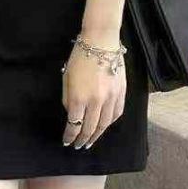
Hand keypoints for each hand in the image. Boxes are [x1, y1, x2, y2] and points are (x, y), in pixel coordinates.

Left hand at [61, 35, 125, 149]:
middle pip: (89, 128)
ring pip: (105, 124)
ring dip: (97, 135)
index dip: (69, 136)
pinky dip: (110, 123)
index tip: (66, 141)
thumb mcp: (67, 78)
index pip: (74, 125)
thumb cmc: (80, 57)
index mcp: (79, 98)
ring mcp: (111, 98)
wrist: (101, 42)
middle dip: (83, 140)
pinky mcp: (121, 93)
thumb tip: (72, 114)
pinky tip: (105, 126)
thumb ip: (68, 99)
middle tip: (79, 146)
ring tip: (91, 141)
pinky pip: (116, 114)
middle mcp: (96, 101)